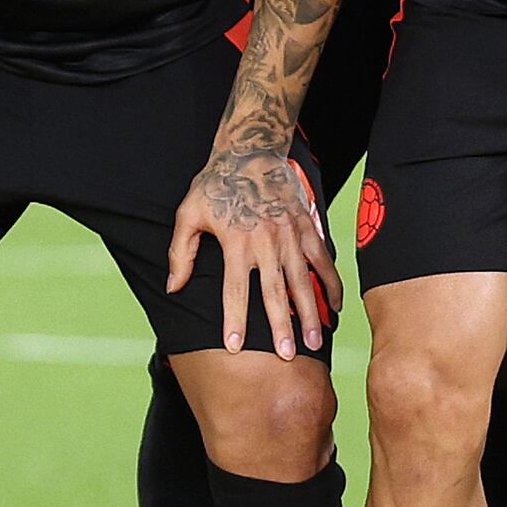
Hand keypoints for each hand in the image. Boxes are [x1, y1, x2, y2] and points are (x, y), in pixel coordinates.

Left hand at [168, 142, 335, 357]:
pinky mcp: (306, 228)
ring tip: (314, 342)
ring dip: (309, 313)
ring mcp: (289, 235)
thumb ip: (180, 253)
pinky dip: (330, 284)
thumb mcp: (188, 214)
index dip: (233, 320)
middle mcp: (265, 242)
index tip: (234, 347)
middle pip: (273, 292)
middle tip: (286, 355)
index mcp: (235, 243)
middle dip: (280, 326)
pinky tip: (334, 308)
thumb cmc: (215, 186)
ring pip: (302, 281)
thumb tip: (173, 287)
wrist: (250, 152)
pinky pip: (323, 260)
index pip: (234, 289)